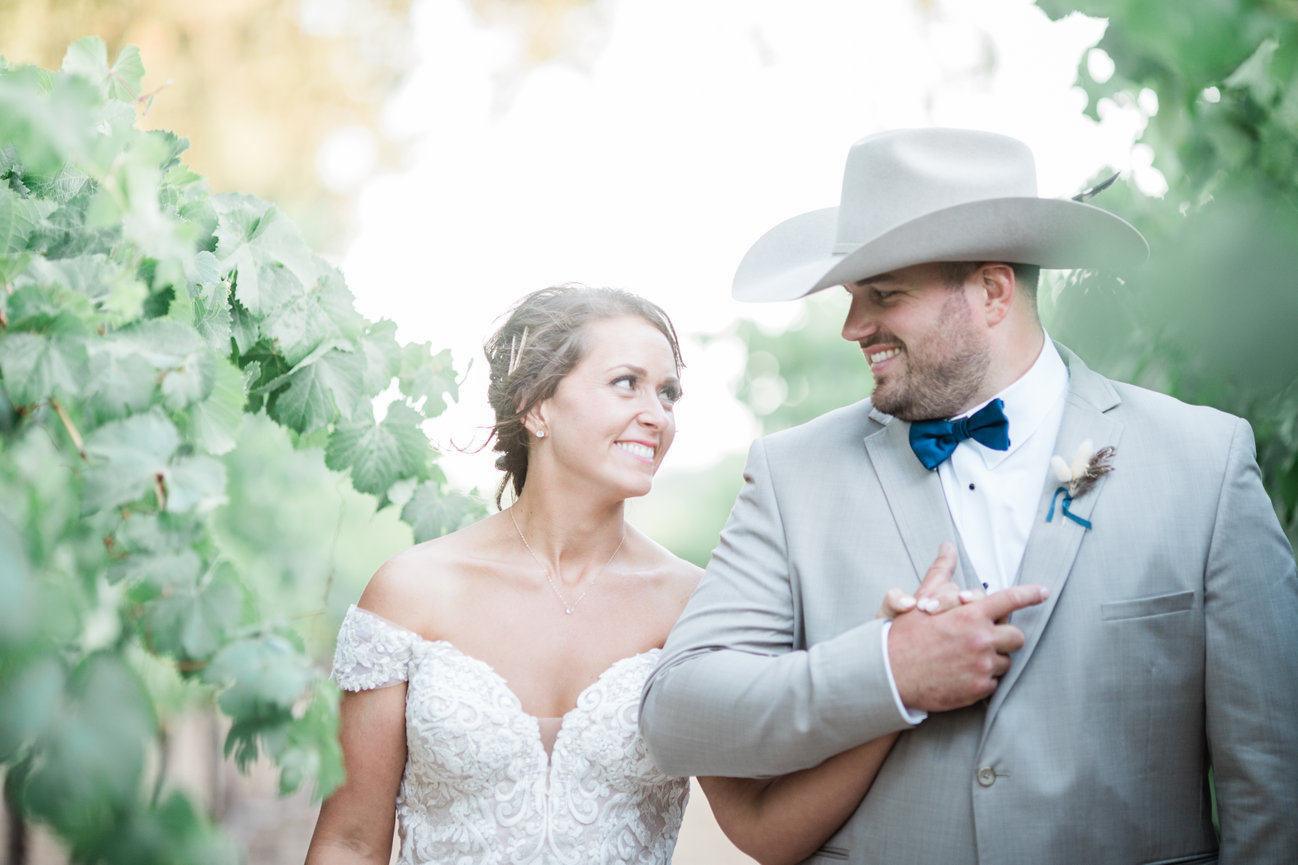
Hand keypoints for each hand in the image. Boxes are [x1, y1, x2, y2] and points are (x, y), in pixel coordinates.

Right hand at [886, 547, 1048, 711]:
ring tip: (967, 658)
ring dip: (992, 659)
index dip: (1030, 594)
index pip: (1010, 600)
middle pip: (1016, 636)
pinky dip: (982, 679)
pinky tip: (962, 675)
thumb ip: (940, 572)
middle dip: (1006, 636)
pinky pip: (994, 682)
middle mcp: (981, 639)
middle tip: (986, 638)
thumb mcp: (922, 599)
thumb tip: (947, 547)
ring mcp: (981, 666)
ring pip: (1006, 661)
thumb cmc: (904, 636)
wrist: (889, 674)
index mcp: (970, 615)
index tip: (1043, 592)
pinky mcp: (977, 688)